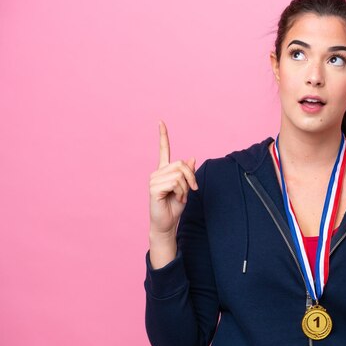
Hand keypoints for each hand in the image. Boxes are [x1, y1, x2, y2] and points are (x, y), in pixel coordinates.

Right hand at [149, 120, 198, 241]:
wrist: (167, 223)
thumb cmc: (175, 206)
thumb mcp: (187, 188)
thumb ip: (188, 173)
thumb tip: (192, 158)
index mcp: (164, 171)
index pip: (163, 150)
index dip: (163, 136)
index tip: (160, 121)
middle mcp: (157, 173)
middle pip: (181, 164)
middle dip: (191, 177)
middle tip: (192, 190)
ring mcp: (154, 180)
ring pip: (179, 174)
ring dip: (186, 187)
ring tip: (181, 196)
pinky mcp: (153, 188)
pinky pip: (175, 183)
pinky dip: (181, 192)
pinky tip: (176, 198)